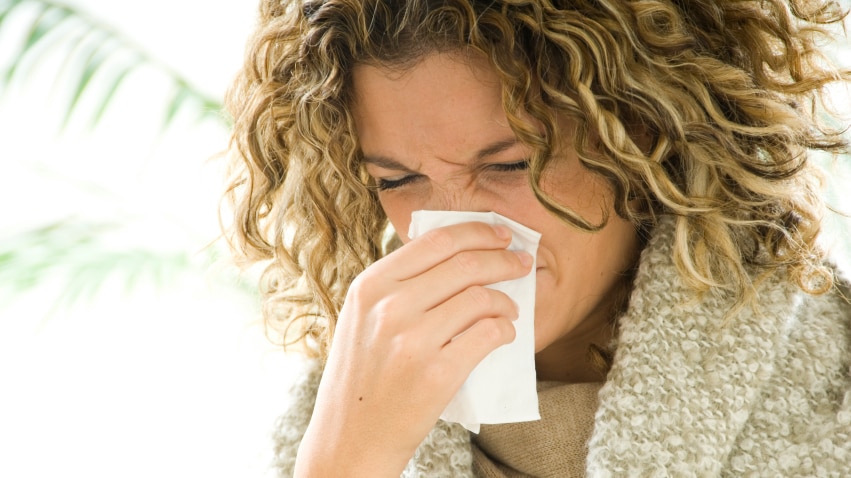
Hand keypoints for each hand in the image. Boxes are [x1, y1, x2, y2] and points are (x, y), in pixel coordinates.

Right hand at [294, 221, 532, 476]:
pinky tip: (504, 333)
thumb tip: (455, 254)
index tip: (501, 235)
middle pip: (465, 264)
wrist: (349, 438)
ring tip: (510, 307)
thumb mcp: (361, 318)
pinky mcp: (436, 373)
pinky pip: (488, 334)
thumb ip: (398, 285)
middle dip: (503, 259)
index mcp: (370, 286)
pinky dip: (505, 329)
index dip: (477, 232)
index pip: (436, 241)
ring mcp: (412, 340)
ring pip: (481, 298)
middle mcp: (389, 307)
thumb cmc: (362, 376)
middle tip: (521, 263)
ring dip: (506, 300)